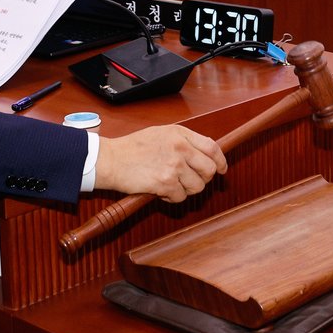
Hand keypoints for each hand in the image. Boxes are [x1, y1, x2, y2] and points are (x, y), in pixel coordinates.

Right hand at [94, 125, 225, 202]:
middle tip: (191, 181)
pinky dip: (172, 198)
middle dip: (203, 179)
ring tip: (171, 185)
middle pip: (209, 169)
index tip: (222, 169)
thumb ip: (182, 141)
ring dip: (186, 190)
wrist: (110, 160)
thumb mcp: (160, 134)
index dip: (220, 161)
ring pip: (197, 186)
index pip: (212, 148)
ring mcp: (174, 166)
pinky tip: (161, 191)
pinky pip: (180, 197)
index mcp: (180, 134)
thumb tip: (203, 155)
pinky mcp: (165, 183)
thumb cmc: (131, 148)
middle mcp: (180, 148)